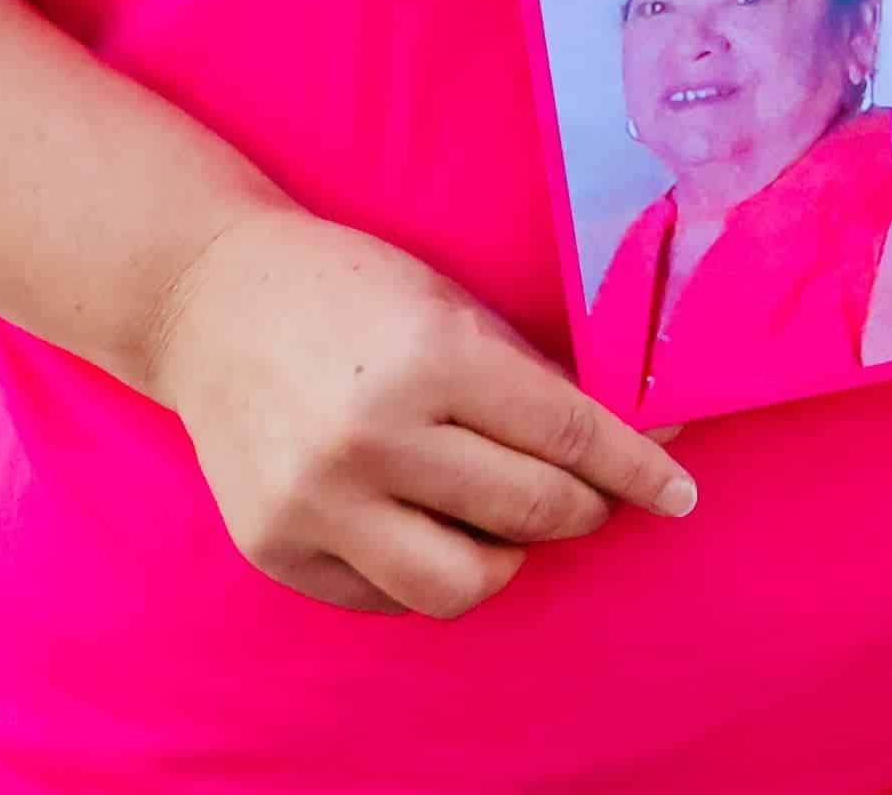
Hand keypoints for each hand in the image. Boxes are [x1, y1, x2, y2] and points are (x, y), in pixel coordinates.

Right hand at [144, 206, 695, 618]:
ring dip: (509, 559)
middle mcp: (371, 440)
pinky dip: (429, 572)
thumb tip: (643, 436)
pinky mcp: (274, 549)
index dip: (638, 469)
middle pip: (528, 512)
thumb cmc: (354, 293)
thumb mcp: (457, 311)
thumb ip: (540, 381)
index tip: (681, 492)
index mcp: (432, 361)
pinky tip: (432, 526)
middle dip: (585, 509)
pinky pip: (387, 598)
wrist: (210, 302)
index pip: (570, 436)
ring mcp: (314, 504)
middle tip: (591, 495)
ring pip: (460, 585)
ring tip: (506, 520)